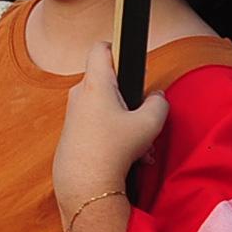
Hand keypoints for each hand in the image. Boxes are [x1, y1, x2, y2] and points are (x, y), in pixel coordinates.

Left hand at [52, 40, 170, 213]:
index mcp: (95, 84)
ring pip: (108, 108)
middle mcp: (80, 94)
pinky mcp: (73, 132)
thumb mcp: (149, 124)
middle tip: (145, 116)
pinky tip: (132, 157)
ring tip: (142, 148)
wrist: (84, 184)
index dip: (118, 47)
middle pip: (109, 83)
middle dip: (132, 99)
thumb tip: (156, 97)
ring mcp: (74, 113)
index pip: (101, 48)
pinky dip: (116, 136)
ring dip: (128, 124)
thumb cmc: (113, 150)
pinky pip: (99, 125)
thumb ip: (158, 103)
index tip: (131, 59)